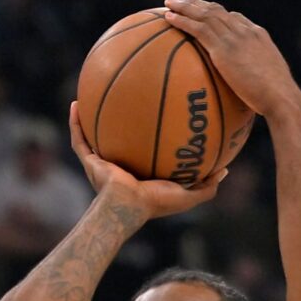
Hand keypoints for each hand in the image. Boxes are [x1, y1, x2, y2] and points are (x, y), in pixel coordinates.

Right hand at [69, 101, 225, 215]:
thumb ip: (207, 185)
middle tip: (125, 94)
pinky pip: (78, 138)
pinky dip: (74, 122)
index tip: (156, 112)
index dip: (148, 131)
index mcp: (140, 172)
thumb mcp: (188, 195)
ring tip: (91, 92)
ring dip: (91, 115)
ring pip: (93, 134)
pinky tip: (75, 103)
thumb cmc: (155, 203)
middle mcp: (119, 165)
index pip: (144, 148)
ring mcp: (101, 163)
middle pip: (118, 136)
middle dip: (120, 117)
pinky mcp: (89, 161)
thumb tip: (226, 170)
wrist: (126, 207)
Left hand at [162, 0, 300, 118]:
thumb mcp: (269, 82)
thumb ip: (256, 79)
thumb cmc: (277, 99)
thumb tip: (251, 92)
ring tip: (169, 2)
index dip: (217, 13)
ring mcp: (235, 37)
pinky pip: (198, 29)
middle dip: (198, 3)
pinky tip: (168, 18)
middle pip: (217, 10)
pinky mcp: (224, 48)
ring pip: (205, 13)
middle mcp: (246, 30)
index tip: (204, 12)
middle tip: (181, 0)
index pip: (235, 18)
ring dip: (185, 6)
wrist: (281, 97)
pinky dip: (182, 20)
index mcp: (258, 35)